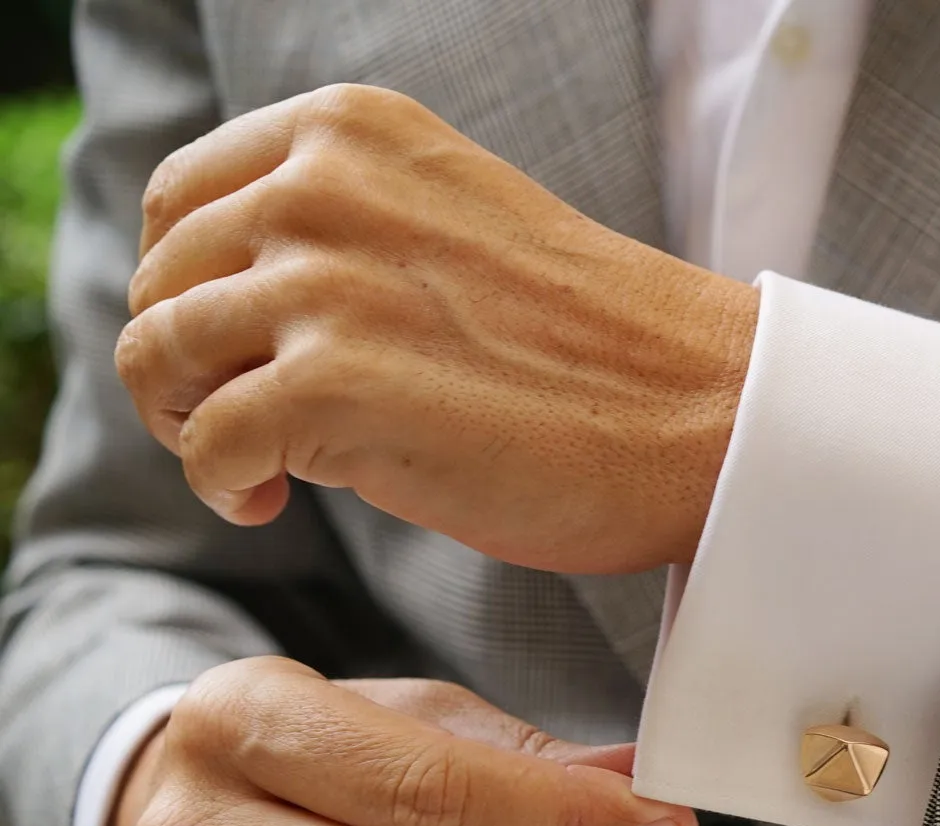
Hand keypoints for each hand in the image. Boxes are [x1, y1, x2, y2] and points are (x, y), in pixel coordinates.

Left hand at [115, 83, 758, 574]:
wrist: (704, 412)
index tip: (236, 356)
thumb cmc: (595, 347)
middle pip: (161, 282)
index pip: (182, 200)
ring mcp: (323, 283)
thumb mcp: (453, 225)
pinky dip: (220, 486)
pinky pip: (205, 444)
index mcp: (351, 132)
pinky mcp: (332, 387)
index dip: (186, 288)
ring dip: (189, 427)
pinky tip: (271, 503)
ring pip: (158, 355)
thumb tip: (227, 300)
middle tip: (246, 429)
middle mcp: (322, 187)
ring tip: (257, 472)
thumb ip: (346, 230)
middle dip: (183, 368)